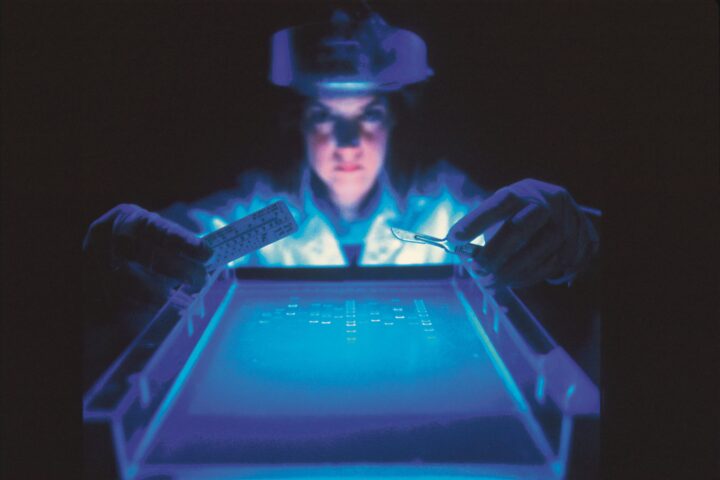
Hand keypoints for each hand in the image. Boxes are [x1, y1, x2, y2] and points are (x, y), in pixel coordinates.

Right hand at [83, 204, 213, 307]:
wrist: (101, 252)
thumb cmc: (141, 244)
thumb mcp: (156, 237)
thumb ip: (179, 247)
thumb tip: (211, 261)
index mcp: (127, 218)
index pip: (159, 229)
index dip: (184, 242)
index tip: (208, 254)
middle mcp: (107, 236)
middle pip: (145, 255)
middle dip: (179, 269)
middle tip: (201, 279)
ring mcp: (94, 262)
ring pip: (129, 282)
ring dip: (160, 294)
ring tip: (183, 300)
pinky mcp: (90, 286)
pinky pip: (118, 301)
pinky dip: (142, 307)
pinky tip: (159, 310)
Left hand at [448, 179, 597, 287]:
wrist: (566, 214)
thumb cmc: (522, 214)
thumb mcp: (504, 212)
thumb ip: (483, 227)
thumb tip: (458, 247)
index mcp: (523, 191)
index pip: (499, 203)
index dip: (476, 221)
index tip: (454, 239)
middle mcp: (548, 202)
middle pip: (519, 228)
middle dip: (495, 253)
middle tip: (477, 269)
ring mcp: (567, 222)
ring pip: (537, 250)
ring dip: (511, 271)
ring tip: (491, 281)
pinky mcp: (579, 242)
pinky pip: (551, 265)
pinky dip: (528, 277)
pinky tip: (512, 281)